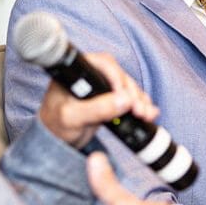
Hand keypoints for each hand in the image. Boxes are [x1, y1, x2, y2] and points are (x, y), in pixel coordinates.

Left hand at [39, 52, 158, 148]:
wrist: (58, 140)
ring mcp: (103, 87)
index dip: (117, 76)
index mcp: (77, 72)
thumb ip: (96, 109)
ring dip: (140, 100)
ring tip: (145, 114)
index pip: (102, 64)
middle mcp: (92, 75)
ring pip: (128, 88)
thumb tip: (124, 100)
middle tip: (137, 109)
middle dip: (132, 93)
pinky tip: (149, 114)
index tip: (125, 94)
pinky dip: (140, 106)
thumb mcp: (72, 118)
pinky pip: (130, 99)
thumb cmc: (55, 125)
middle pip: (120, 76)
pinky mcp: (111, 99)